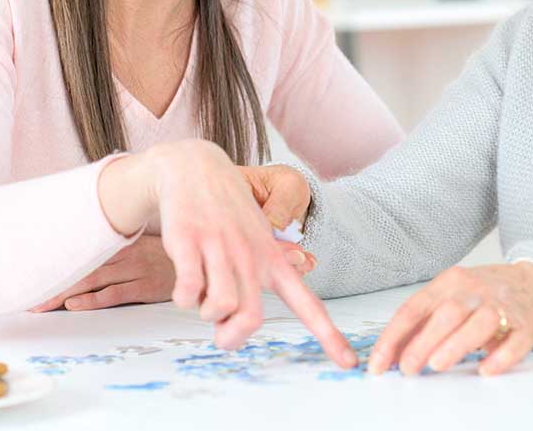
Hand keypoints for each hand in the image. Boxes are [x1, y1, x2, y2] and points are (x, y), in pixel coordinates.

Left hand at [30, 234, 173, 311]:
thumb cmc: (168, 255)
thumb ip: (118, 246)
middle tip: (27, 298)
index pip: (81, 251)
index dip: (55, 263)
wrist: (203, 259)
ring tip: (41, 306)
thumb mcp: (143, 243)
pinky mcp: (145, 286)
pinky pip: (113, 294)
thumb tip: (86, 257)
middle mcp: (124, 253)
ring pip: (91, 280)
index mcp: (120, 241)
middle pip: (80, 268)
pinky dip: (92, 300)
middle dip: (52, 284)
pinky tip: (74, 305)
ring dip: (63, 294)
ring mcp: (135, 269)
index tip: (30, 273)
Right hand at [97, 141, 355, 368]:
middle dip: (231, 336)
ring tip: (200, 293)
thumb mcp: (260, 232)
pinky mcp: (190, 242)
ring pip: (219, 307)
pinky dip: (183, 298)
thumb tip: (305, 265)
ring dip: (204, 313)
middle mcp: (251, 256)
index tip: (349, 364)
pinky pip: (187, 292)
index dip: (329, 336)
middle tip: (220, 328)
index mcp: (273, 259)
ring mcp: (221, 248)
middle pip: (250, 319)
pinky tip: (184, 282)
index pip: (308, 304)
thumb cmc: (229, 209)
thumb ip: (278, 259)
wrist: (195, 168)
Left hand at [367, 263, 532, 376]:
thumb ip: (423, 322)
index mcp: (450, 282)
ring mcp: (502, 306)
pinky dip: (501, 356)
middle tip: (407, 368)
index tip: (379, 363)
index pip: (415, 308)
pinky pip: (515, 341)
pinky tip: (485, 369)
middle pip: (447, 313)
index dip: (393, 336)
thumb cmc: (484, 295)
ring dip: (456, 344)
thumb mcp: (450, 297)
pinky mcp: (526, 325)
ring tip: (438, 365)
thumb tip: (391, 353)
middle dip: (423, 342)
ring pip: (480, 322)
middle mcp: (474, 290)